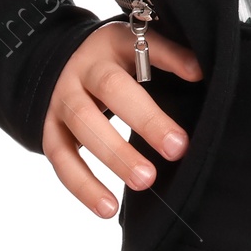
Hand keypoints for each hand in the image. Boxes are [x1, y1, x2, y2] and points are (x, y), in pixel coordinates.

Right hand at [42, 18, 204, 217]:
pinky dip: (84, 187)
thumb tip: (202, 72)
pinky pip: (62, 160)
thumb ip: (166, 57)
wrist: (59, 64)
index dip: (171, 57)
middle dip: (147, 120)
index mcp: (114, 41)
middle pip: (113, 89)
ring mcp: (62, 98)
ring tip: (146, 181)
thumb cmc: (114, 61)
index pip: (144, 45)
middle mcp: (85, 67)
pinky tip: (108, 208)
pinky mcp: (47, 129)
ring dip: (116, 156)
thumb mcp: (137, 48)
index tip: (198, 74)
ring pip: (85, 126)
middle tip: (177, 148)